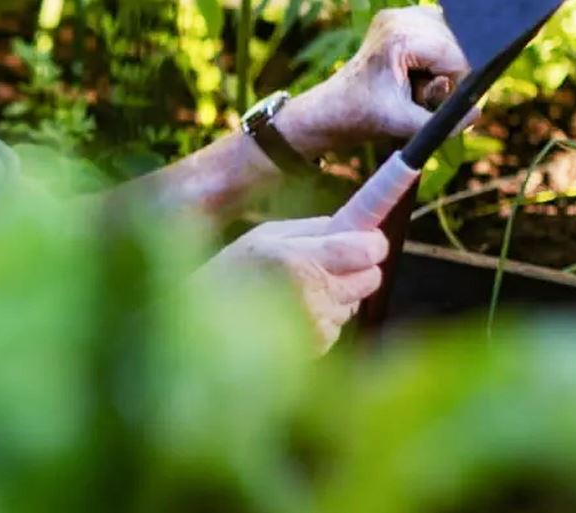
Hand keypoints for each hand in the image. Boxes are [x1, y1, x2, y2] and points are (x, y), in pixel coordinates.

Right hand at [197, 216, 385, 352]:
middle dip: (357, 267)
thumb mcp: (264, 236)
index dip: (371, 242)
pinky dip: (324, 317)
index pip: (366, 251)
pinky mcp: (317, 348)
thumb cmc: (231, 273)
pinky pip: (339, 325)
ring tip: (298, 290)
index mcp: (301, 260)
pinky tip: (294, 312)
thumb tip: (355, 227)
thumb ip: (313, 229)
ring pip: (354, 302)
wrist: (204, 325)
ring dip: (337, 294)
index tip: (366, 239)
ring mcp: (317, 326)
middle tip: (329, 262)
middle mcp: (315, 296)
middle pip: (370, 278)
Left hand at [278, 5, 472, 154]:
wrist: (332, 109)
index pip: (458, 57)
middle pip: (458, 43)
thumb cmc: (362, 117)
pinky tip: (417, 70)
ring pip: (453, 35)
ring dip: (445, 61)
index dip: (458, 84)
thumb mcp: (405, 126)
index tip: (438, 102)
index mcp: (400, 38)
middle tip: (421, 93)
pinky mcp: (399, 18)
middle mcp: (399, 18)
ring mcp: (398, 14)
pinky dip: (437, 52)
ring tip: (416, 81)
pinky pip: (440, 30)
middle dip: (450, 72)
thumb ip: (446, 122)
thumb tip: (477, 110)